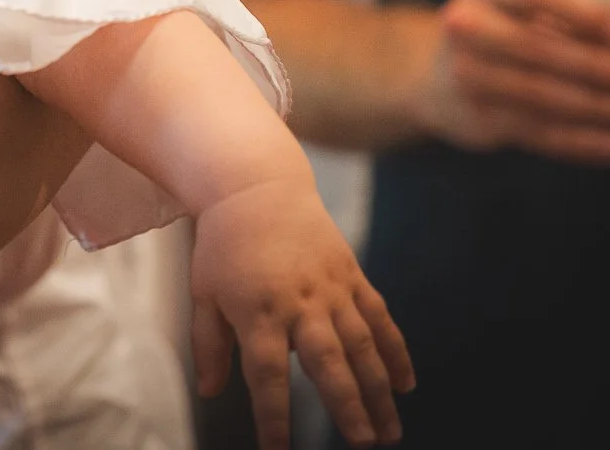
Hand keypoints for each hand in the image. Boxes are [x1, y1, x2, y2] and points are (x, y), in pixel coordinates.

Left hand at [190, 179, 413, 449]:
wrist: (255, 185)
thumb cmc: (222, 244)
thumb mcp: (203, 292)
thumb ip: (208, 344)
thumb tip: (211, 393)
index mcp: (257, 311)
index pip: (267, 375)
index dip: (274, 417)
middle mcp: (299, 302)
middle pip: (328, 363)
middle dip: (347, 406)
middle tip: (364, 444)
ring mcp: (330, 288)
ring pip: (362, 345)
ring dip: (379, 390)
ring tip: (390, 431)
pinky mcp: (351, 275)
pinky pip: (379, 317)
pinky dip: (395, 350)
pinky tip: (406, 384)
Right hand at [413, 0, 609, 165]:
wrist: (437, 76)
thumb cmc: (504, 32)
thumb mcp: (530, 8)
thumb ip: (575, 18)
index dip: (590, 16)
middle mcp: (464, 24)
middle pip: (538, 48)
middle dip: (598, 68)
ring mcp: (464, 74)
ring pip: (541, 95)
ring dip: (600, 109)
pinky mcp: (475, 120)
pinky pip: (537, 133)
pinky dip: (582, 142)